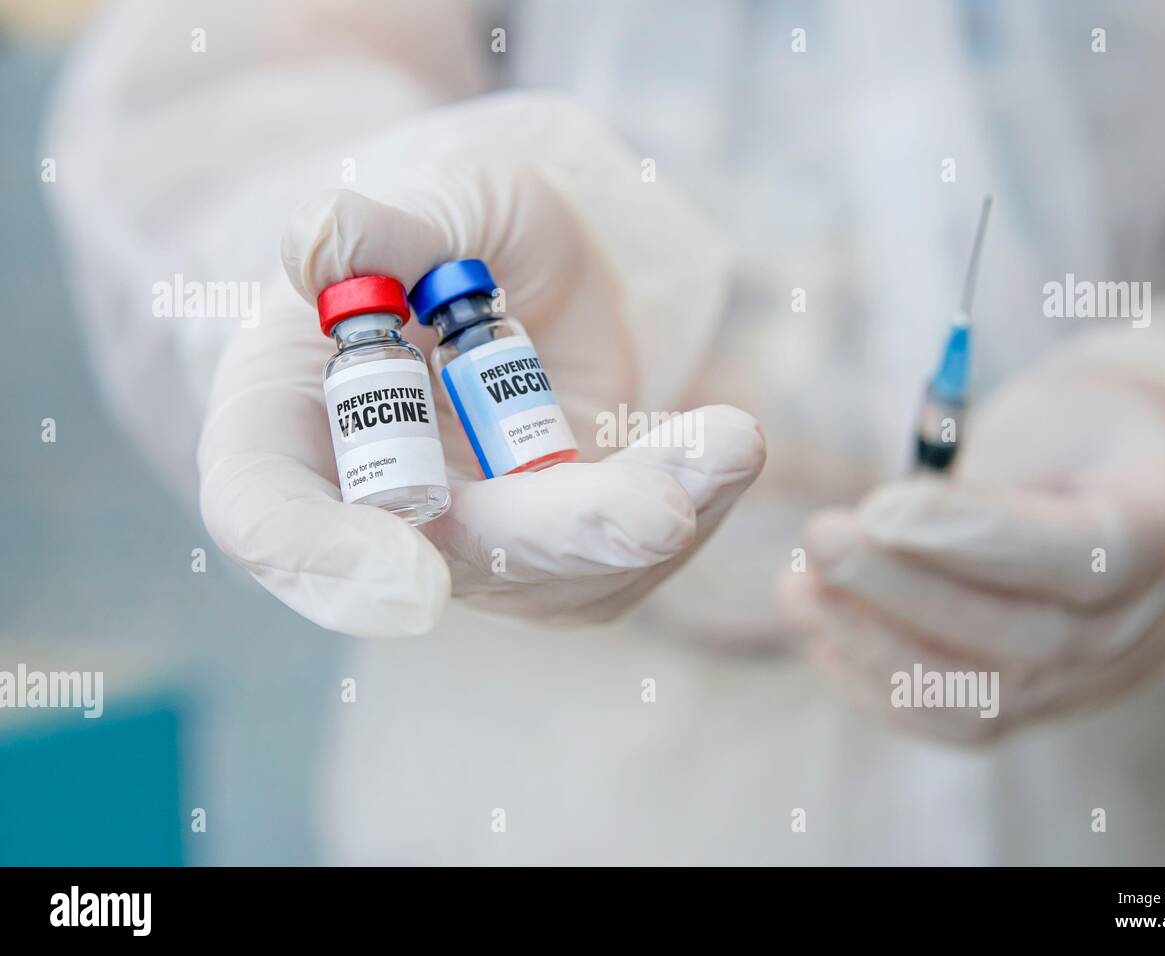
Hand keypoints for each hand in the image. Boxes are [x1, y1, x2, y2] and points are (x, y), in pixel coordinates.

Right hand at [198, 96, 764, 636]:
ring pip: (558, 579)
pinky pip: (626, 565)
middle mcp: (375, 510)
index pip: (273, 520)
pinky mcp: (559, 552)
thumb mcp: (421, 199)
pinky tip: (726, 446)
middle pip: (451, 560)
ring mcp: (471, 543)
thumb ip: (379, 227)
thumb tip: (318, 247)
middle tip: (661, 512)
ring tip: (734, 440)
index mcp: (290, 429)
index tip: (416, 584)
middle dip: (563, 537)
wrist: (510, 263)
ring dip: (653, 519)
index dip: (328, 563)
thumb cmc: (440, 228)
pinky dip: (688, 508)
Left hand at [781, 371, 1164, 740]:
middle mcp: (1139, 624)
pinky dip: (877, 687)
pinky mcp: (1037, 707)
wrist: (1134, 490)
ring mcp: (1091, 679)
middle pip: (1025, 636)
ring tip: (800, 586)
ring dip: (874, 644)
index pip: (1081, 555)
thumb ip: (990, 467)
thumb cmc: (1078, 435)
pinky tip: (820, 633)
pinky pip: (955, 724)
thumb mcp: (1055, 414)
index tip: (878, 507)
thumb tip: (881, 524)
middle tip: (820, 538)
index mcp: (1163, 528)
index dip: (975, 538)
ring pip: (983, 698)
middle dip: (902, 589)